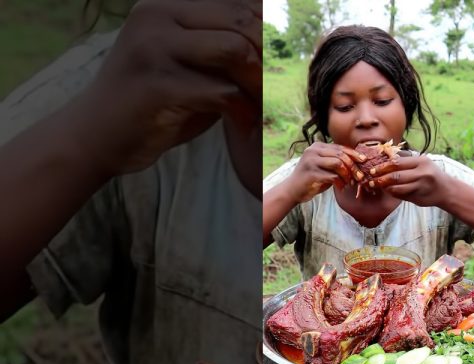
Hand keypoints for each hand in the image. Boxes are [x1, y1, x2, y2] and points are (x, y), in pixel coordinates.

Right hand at [76, 0, 261, 174]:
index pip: (237, 3)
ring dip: (256, 83)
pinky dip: (242, 111)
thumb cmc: (151, 103)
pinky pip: (223, 91)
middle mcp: (157, 17)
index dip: (266, 33)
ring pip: (236, 49)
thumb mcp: (186, 64)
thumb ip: (221, 49)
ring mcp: (154, 48)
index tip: (272, 65)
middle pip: (242, 20)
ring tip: (255, 106)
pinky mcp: (157, 85)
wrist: (95, 136)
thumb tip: (273, 41)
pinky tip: (243, 125)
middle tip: (267, 89)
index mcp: (165, 6)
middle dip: (265, 58)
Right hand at [284, 142, 366, 202]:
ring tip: (349, 183)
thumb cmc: (312, 179)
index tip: (364, 160)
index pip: (340, 147)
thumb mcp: (324, 166)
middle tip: (359, 176)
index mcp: (317, 146)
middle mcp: (313, 151)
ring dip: (347, 175)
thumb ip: (336, 161)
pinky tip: (341, 188)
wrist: (293, 190)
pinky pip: (332, 176)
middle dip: (353, 166)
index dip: (354, 153)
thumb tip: (358, 161)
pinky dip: (340, 183)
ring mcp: (311, 161)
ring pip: (338, 164)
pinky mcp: (311, 173)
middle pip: (341, 154)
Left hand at [369, 155, 451, 206]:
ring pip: (398, 187)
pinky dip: (393, 193)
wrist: (446, 190)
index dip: (383, 166)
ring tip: (377, 186)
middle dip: (381, 178)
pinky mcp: (419, 197)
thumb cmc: (430, 174)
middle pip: (396, 175)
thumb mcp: (422, 163)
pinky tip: (388, 191)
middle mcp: (422, 173)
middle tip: (371, 180)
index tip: (373, 169)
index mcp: (421, 161)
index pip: (398, 162)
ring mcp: (421, 186)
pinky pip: (402, 195)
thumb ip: (405, 162)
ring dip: (385, 187)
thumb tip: (383, 161)